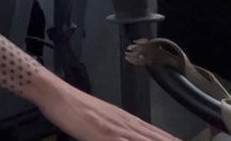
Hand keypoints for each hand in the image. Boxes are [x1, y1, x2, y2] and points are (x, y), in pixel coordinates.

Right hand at [37, 86, 179, 140]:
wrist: (56, 94)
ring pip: (149, 139)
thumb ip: (115, 129)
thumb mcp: (99, 119)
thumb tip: (126, 134)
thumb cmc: (73, 107)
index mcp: (127, 121)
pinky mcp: (106, 134)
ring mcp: (118, 129)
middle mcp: (127, 124)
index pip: (159, 135)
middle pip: (159, 138)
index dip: (173, 139)